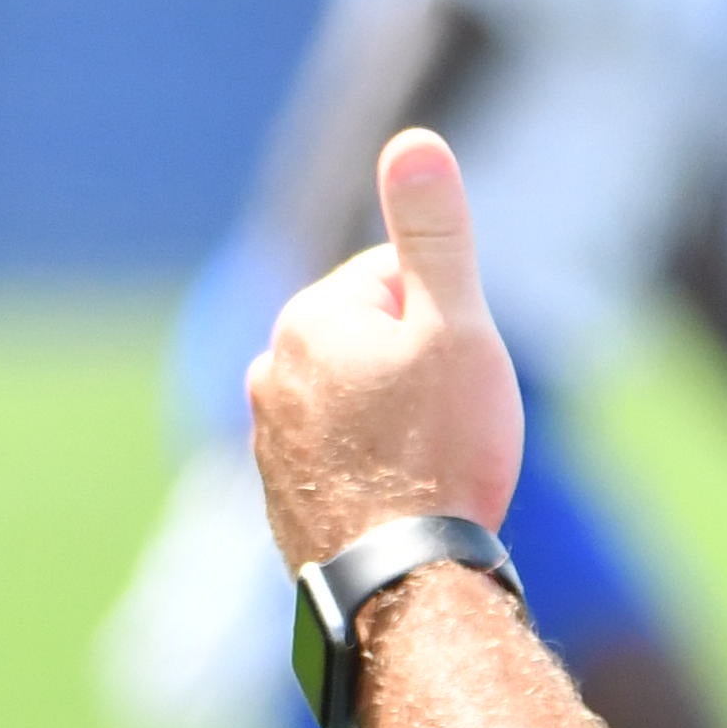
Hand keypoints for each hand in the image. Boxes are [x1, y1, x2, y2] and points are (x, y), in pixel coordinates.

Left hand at [246, 131, 525, 570]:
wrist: (404, 586)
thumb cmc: (440, 453)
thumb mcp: (457, 326)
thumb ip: (434, 233)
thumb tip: (413, 140)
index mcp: (309, 318)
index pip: (404, 281)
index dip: (450, 324)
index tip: (457, 381)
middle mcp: (271, 370)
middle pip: (382, 340)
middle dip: (423, 372)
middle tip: (449, 430)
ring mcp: (269, 437)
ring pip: (364, 400)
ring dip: (401, 423)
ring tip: (427, 472)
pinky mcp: (279, 494)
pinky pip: (345, 456)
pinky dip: (375, 470)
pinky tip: (401, 504)